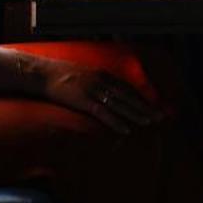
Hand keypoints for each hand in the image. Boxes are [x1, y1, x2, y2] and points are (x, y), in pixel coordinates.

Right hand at [35, 59, 162, 133]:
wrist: (41, 73)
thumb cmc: (59, 76)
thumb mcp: (82, 75)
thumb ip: (95, 83)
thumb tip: (105, 94)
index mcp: (102, 74)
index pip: (127, 88)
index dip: (142, 98)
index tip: (155, 106)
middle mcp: (101, 81)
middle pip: (128, 96)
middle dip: (145, 107)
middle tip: (160, 116)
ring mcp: (93, 90)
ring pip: (120, 105)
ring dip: (136, 115)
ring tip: (149, 123)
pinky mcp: (83, 100)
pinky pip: (103, 113)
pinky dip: (116, 121)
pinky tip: (126, 129)